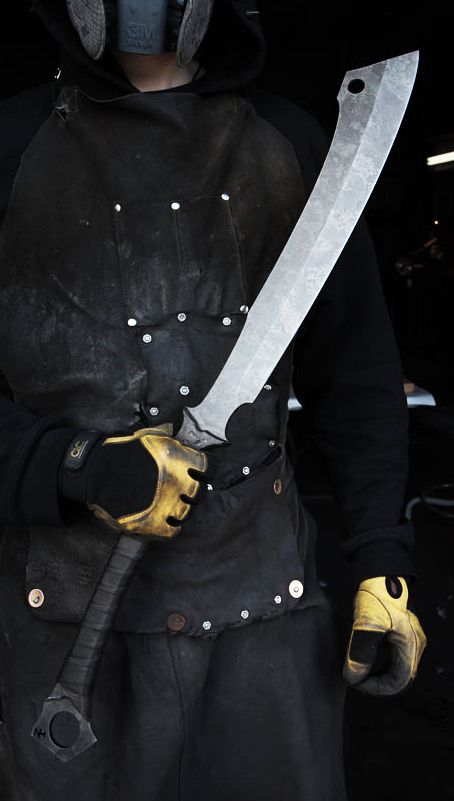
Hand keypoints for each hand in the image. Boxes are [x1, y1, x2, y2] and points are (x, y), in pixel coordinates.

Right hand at [59, 424, 208, 537]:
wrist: (97, 470)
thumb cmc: (124, 450)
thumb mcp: (153, 437)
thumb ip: (175, 444)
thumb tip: (189, 451)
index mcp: (179, 460)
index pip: (210, 469)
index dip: (207, 471)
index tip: (202, 473)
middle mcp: (176, 483)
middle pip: (200, 493)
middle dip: (195, 491)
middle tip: (185, 490)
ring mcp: (165, 504)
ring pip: (188, 513)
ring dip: (184, 509)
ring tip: (173, 505)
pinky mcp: (152, 523)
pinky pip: (174, 530)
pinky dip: (172, 526)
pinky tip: (167, 519)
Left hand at [343, 576, 426, 695]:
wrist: (380, 571)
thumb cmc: (376, 594)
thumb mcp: (366, 623)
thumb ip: (360, 652)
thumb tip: (354, 677)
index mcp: (410, 646)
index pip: (398, 682)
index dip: (375, 687)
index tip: (355, 680)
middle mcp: (414, 645)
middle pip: (399, 678)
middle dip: (376, 682)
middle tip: (355, 676)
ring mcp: (410, 638)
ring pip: (396, 668)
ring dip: (377, 673)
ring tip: (358, 668)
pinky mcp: (401, 632)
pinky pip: (393, 657)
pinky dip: (379, 662)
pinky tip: (364, 656)